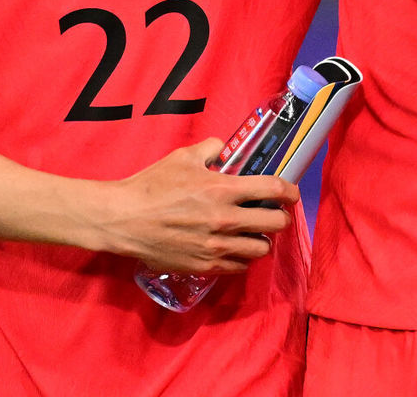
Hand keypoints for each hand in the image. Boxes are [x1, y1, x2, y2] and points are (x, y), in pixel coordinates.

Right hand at [103, 139, 299, 273]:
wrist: (125, 219)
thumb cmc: (153, 185)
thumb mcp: (183, 156)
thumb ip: (211, 149)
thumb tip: (224, 149)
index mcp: (223, 189)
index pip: (273, 189)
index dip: (289, 191)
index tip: (291, 193)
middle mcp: (226, 220)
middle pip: (275, 224)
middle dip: (279, 217)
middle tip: (273, 212)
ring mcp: (217, 247)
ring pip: (261, 249)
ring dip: (262, 239)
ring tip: (252, 231)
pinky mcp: (206, 266)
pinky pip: (240, 267)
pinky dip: (242, 257)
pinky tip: (234, 247)